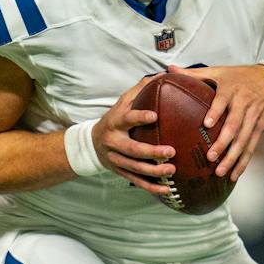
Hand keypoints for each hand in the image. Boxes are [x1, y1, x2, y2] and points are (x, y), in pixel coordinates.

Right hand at [90, 76, 176, 196]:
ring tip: (171, 169)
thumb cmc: (115, 119)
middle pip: (132, 149)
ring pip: (135, 168)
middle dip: (151, 152)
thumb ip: (142, 89)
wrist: (91, 144)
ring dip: (154, 171)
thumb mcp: (123, 102)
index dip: (140, 117)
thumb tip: (165, 73)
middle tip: (171, 151)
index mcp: (115, 122)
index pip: (127, 119)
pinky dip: (151, 187)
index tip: (155, 116)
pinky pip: (136, 181)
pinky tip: (167, 189)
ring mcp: (116, 159)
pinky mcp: (120, 172)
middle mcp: (113, 142)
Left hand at [167, 63, 263, 180]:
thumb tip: (169, 70)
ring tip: (220, 171)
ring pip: (244, 139)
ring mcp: (254, 117)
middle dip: (223, 143)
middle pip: (234, 125)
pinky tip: (234, 174)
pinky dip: (244, 161)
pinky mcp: (260, 127)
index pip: (223, 101)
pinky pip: (252, 146)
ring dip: (233, 157)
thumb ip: (194, 74)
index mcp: (231, 89)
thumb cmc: (239, 77)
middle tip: (210, 157)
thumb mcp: (219, 71)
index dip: (216, 111)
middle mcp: (244, 104)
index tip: (207, 123)